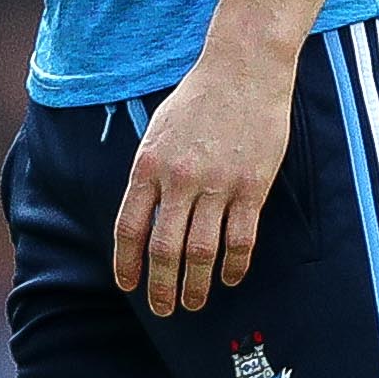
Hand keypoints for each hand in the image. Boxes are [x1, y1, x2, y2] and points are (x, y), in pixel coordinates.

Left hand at [114, 40, 292, 317]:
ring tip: (193, 303)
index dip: (126, 263)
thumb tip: (143, 215)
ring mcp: (218, 183)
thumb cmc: (198, 98)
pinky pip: (240, 238)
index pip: (129, 227)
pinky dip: (233, 264)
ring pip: (201, 250)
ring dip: (195, 284)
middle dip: (160, 286)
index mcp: (149, 164)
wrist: (243, 68)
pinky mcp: (252, 186)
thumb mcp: (157, 130)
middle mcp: (180, 178)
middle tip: (163, 310)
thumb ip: (149, 173)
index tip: (128, 286)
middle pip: (164, 248)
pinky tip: (229, 278)